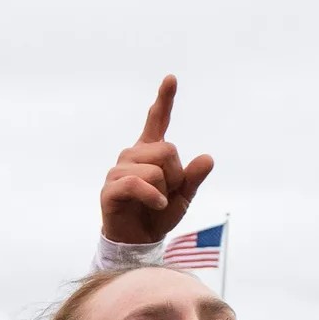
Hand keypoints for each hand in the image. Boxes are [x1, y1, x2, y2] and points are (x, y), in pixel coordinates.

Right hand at [98, 77, 215, 244]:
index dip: (164, 100)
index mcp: (149, 151)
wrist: (138, 241)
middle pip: (167, 149)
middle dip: (176, 175)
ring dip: (165, 190)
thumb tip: (207, 158)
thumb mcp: (184, 196)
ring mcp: (119, 170)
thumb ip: (194, 177)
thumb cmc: (158, 215)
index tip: (171, 78)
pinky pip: (140, 184)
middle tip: (168, 193)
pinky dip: (154, 197)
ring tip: (157, 202)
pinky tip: (157, 205)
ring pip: (156, 169)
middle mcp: (132, 155)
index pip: (157, 121)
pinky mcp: (111, 188)